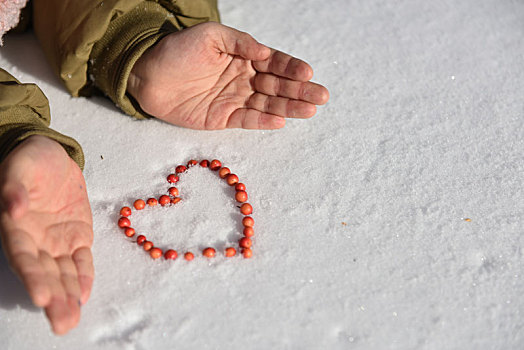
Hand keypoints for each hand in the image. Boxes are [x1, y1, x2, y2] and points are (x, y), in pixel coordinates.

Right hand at [0, 136, 93, 334]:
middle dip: (53, 299)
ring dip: (69, 296)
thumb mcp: (20, 167)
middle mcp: (36, 241)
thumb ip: (14, 189)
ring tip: (72, 319)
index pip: (23, 257)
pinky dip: (84, 276)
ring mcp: (57, 241)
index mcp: (16, 228)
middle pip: (44, 274)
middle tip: (62, 323)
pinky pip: (82, 260)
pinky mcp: (78, 237)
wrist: (53, 156)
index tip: (42, 296)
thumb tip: (13, 209)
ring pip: (63, 273)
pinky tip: (85, 295)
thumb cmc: (31, 161)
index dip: (32, 277)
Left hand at [128, 22, 328, 128]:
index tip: (307, 72)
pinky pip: (247, 120)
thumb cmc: (177, 49)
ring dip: (289, 108)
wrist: (147, 74)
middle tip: (321, 96)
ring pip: (268, 105)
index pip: (274, 63)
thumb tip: (265, 52)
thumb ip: (239, 42)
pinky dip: (263, 121)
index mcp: (244, 57)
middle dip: (300, 91)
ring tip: (310, 110)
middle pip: (277, 86)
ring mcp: (235, 99)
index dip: (291, 68)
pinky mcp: (223, 118)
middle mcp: (244, 79)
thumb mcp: (210, 36)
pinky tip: (281, 120)